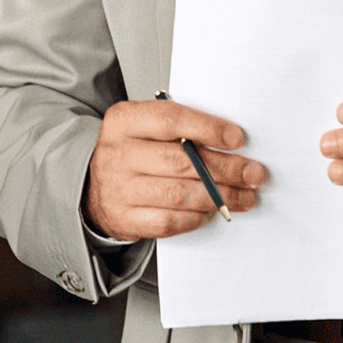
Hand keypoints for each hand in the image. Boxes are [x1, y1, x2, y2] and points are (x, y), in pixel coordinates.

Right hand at [83, 98, 265, 241]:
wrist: (89, 183)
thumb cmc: (130, 151)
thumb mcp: (144, 126)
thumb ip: (180, 127)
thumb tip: (231, 141)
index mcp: (124, 121)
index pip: (171, 120)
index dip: (209, 129)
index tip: (237, 138)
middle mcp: (119, 155)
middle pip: (180, 161)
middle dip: (225, 168)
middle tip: (253, 173)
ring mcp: (119, 190)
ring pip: (178, 194)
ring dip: (219, 196)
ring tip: (245, 195)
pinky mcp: (125, 219)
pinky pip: (169, 221)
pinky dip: (197, 216)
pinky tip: (213, 210)